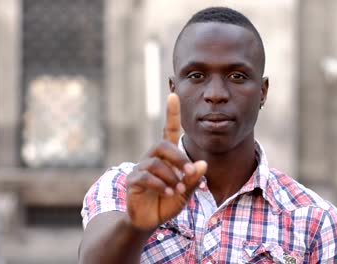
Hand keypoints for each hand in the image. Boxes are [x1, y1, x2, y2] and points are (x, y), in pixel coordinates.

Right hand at [126, 93, 206, 230]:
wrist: (149, 221)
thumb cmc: (168, 202)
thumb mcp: (186, 192)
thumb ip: (193, 179)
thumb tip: (203, 164)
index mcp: (166, 157)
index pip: (169, 130)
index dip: (171, 113)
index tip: (173, 95)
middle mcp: (152, 158)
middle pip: (162, 145)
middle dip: (179, 158)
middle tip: (190, 174)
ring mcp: (140, 168)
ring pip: (155, 162)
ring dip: (170, 176)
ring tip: (177, 190)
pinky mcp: (132, 180)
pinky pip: (145, 176)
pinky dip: (160, 185)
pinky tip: (167, 194)